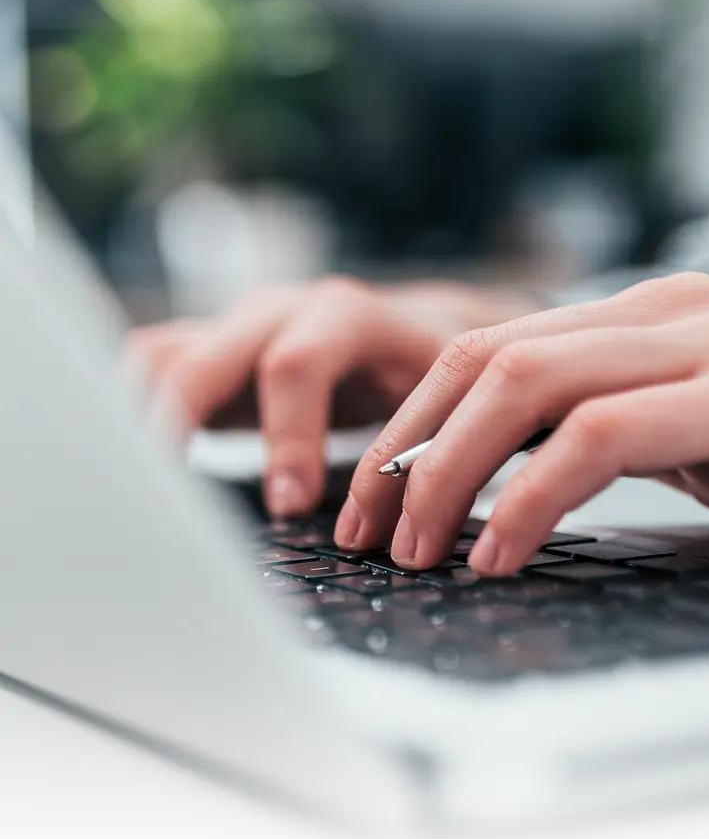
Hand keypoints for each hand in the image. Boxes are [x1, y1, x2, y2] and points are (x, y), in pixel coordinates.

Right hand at [127, 279, 540, 515]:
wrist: (409, 333)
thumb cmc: (431, 373)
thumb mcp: (443, 398)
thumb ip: (421, 445)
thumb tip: (400, 526)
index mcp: (348, 317)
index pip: (298, 363)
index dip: (287, 436)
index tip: (289, 506)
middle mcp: (281, 312)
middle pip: (204, 360)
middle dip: (183, 431)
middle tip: (177, 512)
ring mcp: (238, 326)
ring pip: (161, 360)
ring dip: (143, 421)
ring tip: (143, 494)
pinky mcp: (211, 348)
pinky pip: (152, 368)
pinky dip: (134, 411)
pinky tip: (141, 468)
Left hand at [337, 273, 708, 572]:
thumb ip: (630, 435)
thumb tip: (527, 483)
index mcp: (654, 316)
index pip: (494, 348)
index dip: (417, 420)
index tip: (376, 497)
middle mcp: (673, 312)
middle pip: (488, 356)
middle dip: (408, 446)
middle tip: (365, 529)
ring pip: (527, 383)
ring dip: (448, 469)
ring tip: (412, 549)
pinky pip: (603, 434)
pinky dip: (531, 493)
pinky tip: (497, 552)